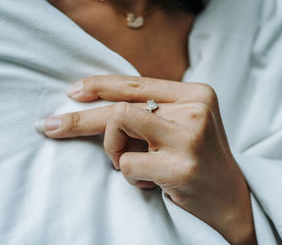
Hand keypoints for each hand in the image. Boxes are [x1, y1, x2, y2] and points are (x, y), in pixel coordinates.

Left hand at [37, 75, 255, 244]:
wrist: (231, 199)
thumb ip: (152, 109)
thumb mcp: (182, 125)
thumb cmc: (197, 160)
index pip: (137, 83)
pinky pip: (128, 164)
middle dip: (79, 119)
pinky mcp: (181, 166)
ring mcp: (189, 137)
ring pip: (119, 124)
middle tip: (49, 126)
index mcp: (196, 93)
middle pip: (120, 105)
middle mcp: (195, 109)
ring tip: (132, 166)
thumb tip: (96, 100)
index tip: (74, 92)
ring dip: (114, 151)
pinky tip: (153, 184)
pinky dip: (131, 177)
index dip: (100, 85)